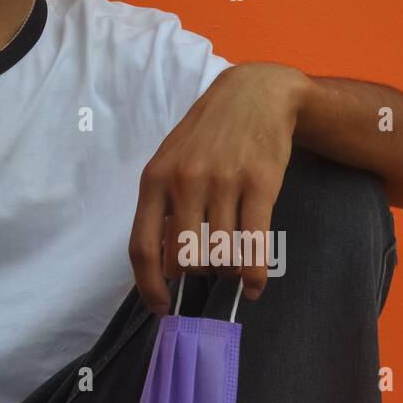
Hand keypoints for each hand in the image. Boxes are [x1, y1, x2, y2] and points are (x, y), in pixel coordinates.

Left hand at [128, 62, 311, 314]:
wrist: (253, 95)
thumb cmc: (207, 136)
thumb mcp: (171, 162)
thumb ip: (163, 208)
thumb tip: (163, 267)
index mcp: (155, 180)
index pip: (142, 247)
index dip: (149, 286)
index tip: (161, 308)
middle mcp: (185, 182)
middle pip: (185, 259)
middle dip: (197, 275)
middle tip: (208, 270)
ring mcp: (223, 182)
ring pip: (221, 256)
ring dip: (227, 273)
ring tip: (233, 268)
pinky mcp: (260, 184)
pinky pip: (254, 245)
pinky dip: (254, 275)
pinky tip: (254, 285)